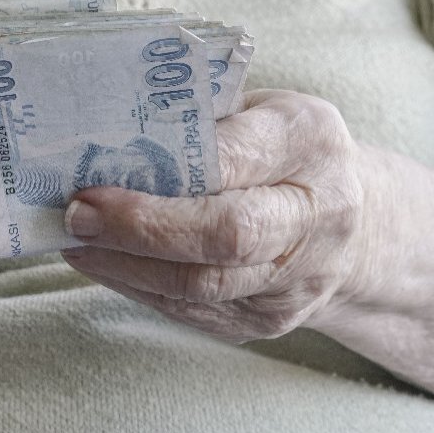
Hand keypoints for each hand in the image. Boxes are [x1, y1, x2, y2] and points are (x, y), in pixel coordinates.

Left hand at [61, 89, 365, 341]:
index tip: (100, 175)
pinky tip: (102, 263)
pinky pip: (193, 311)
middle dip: (141, 227)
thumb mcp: (260, 111)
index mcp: (312, 144)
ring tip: (75, 241)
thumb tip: (102, 137)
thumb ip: (200, 119)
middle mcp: (318, 215)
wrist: (358, 229)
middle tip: (78, 214)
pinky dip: (137, 286)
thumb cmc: (284, 154)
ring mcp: (296, 278)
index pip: (237, 159)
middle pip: (227, 234)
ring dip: (126, 265)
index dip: (166, 172)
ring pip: (203, 285)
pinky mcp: (268, 320)